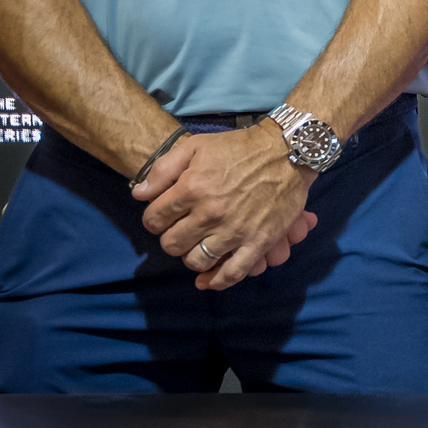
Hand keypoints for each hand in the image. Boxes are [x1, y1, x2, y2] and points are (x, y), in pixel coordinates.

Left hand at [137, 126, 320, 289]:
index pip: (154, 220)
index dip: (155, 219)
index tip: (164, 217)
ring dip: (191, 257)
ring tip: (198, 246)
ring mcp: (235, 230)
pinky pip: (232, 273)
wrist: (288, 150)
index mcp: (192, 188)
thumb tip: (139, 195)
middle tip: (182, 230)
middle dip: (171, 239)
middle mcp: (210, 213)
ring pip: (197, 261)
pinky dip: (217, 281)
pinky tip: (209, 279)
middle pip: (172, 244)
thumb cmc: (239, 147)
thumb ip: (163, 169)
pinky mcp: (258, 241)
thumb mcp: (196, 146)